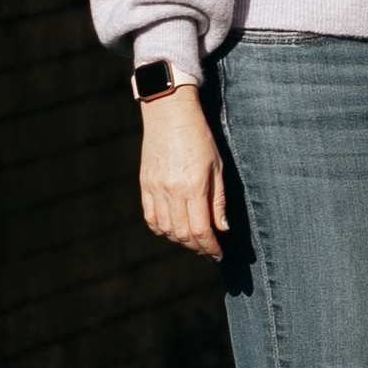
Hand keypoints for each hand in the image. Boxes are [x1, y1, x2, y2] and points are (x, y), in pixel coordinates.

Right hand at [138, 85, 226, 260]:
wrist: (169, 113)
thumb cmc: (199, 137)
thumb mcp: (217, 166)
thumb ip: (219, 200)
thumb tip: (222, 229)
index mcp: (193, 186)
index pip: (200, 230)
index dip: (210, 247)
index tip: (218, 254)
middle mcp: (171, 191)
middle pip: (182, 234)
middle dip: (197, 247)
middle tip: (209, 250)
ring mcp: (154, 189)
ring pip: (165, 229)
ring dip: (180, 241)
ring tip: (194, 241)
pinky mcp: (144, 185)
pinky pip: (150, 218)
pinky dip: (162, 229)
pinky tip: (173, 230)